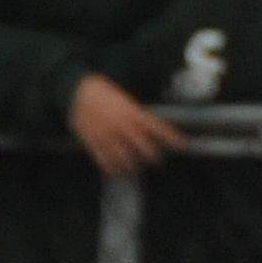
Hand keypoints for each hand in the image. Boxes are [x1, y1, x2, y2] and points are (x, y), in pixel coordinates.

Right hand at [67, 74, 186, 176]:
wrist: (78, 90)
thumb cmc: (105, 94)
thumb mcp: (126, 101)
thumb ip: (136, 116)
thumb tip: (149, 130)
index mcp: (132, 113)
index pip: (157, 128)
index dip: (171, 138)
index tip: (183, 145)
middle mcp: (121, 125)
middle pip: (142, 146)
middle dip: (152, 156)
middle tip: (158, 161)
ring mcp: (106, 134)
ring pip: (123, 157)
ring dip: (132, 165)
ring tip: (136, 169)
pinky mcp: (91, 140)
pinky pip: (103, 159)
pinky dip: (110, 167)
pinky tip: (115, 171)